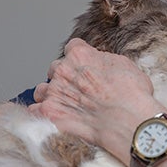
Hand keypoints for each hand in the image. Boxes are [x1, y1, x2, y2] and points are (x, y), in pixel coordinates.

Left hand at [29, 38, 163, 162]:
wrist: (127, 119)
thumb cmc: (131, 93)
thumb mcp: (124, 65)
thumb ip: (105, 60)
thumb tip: (101, 64)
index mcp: (80, 55)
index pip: (73, 47)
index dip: (80, 58)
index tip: (86, 67)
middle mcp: (63, 69)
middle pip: (56, 68)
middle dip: (65, 77)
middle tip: (80, 90)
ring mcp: (54, 92)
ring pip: (42, 89)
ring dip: (50, 95)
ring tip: (64, 105)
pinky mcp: (50, 113)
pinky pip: (35, 110)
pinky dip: (41, 113)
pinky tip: (53, 117)